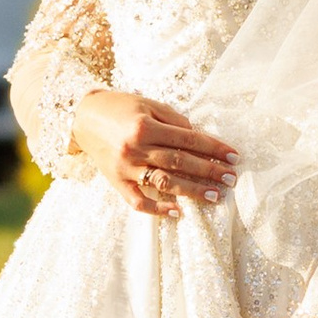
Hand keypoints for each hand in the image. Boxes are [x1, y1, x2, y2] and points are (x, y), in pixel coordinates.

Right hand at [71, 87, 235, 218]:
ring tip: (215, 196)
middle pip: (180, 163)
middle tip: (231, 179)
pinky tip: (177, 212)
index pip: (188, 139)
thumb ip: (174, 120)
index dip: (214, 148)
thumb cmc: (120, 108)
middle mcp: (136, 148)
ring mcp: (125, 168)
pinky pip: (137, 201)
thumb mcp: (148, 105)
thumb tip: (198, 137)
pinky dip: (157, 209)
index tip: (234, 157)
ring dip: (192, 191)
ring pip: (164, 183)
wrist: (83, 118)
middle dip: (209, 171)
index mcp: (146, 126)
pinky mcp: (116, 183)